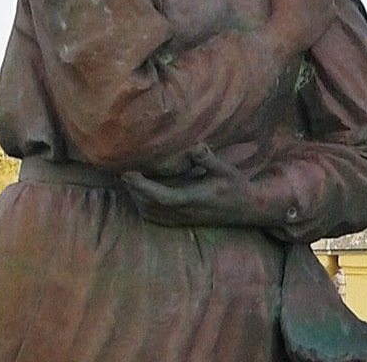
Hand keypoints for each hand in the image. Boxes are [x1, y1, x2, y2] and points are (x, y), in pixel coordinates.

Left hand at [122, 146, 259, 227]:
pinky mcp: (182, 221)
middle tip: (119, 169)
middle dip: (133, 190)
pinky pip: (156, 218)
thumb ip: (208, 159)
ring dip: (136, 198)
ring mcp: (182, 219)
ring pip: (150, 213)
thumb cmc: (235, 186)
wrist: (246, 209)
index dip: (142, 187)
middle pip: (149, 206)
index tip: (128, 173)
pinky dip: (143, 206)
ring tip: (126, 179)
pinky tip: (139, 193)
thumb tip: (194, 146)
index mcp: (193, 198)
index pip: (161, 196)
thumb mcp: (225, 169)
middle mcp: (184, 212)